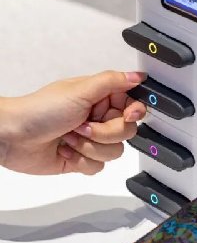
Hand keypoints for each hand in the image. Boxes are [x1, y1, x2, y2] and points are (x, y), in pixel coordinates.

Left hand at [0, 71, 146, 174]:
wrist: (12, 137)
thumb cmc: (40, 110)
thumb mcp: (80, 90)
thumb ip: (113, 82)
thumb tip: (138, 76)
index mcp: (101, 98)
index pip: (134, 105)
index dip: (134, 112)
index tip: (127, 115)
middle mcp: (99, 118)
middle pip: (127, 131)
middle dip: (103, 132)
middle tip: (82, 125)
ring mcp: (92, 139)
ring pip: (115, 151)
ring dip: (90, 147)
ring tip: (70, 137)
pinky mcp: (83, 159)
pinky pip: (99, 166)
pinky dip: (81, 160)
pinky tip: (66, 150)